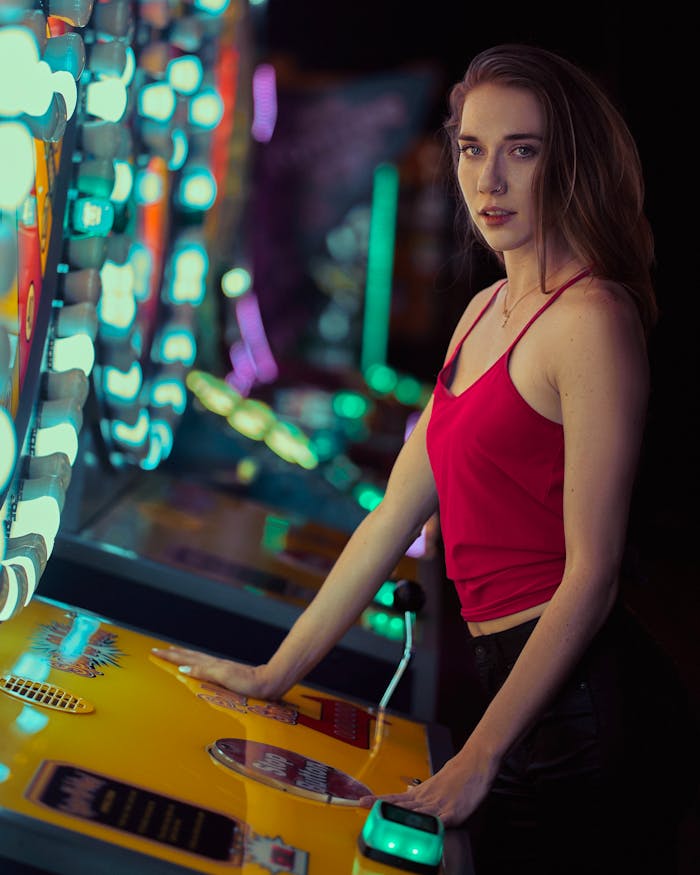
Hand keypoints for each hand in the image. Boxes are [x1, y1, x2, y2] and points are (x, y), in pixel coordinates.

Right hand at [150, 645, 273, 698]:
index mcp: (211, 666)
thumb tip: (184, 670)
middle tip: (158, 649)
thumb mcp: (224, 677)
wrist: (268, 684)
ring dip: (183, 656)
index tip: (155, 651)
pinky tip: (195, 666)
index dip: (170, 656)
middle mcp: (214, 665)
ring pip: (196, 659)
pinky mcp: (226, 674)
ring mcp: (220, 668)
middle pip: (189, 656)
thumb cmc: (248, 683)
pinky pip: (204, 665)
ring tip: (173, 652)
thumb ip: (204, 672)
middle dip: (173, 654)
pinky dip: (194, 663)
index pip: (186, 659)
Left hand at [359, 748, 495, 827]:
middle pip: (400, 806)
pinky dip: (428, 826)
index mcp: (422, 793)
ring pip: (414, 813)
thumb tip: (408, 795)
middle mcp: (427, 799)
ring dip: (398, 816)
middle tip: (364, 806)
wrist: (475, 763)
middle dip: (382, 808)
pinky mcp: (453, 813)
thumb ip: (422, 794)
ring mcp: (439, 806)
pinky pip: (438, 822)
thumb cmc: (458, 774)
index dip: (379, 800)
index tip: (362, 801)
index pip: (396, 798)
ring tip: (382, 817)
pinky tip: (419, 828)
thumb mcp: (436, 784)